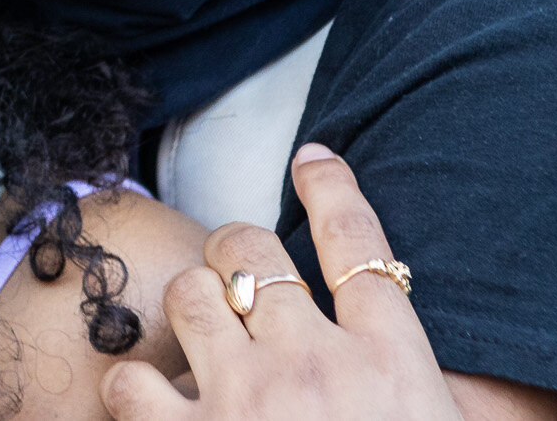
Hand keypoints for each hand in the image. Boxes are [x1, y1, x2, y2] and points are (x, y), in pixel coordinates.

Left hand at [100, 144, 458, 420]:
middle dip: (237, 248)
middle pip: (253, 251)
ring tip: (198, 331)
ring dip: (188, 306)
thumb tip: (420, 383)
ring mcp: (244, 401)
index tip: (313, 159)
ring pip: (188, 294)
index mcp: (392, 363)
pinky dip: (132, 389)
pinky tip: (146, 401)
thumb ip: (424, 396)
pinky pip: (132, 384)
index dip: (331, 187)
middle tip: (240, 271)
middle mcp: (315, 363)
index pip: (359, 241)